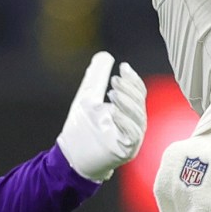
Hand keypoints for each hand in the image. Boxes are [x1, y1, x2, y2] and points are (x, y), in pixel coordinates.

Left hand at [55, 50, 148, 181]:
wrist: (70, 156)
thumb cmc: (80, 129)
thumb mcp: (88, 97)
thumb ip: (97, 77)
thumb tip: (106, 56)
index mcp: (127, 113)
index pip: (138, 93)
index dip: (133, 79)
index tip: (123, 67)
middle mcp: (133, 125)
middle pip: (141, 103)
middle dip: (129, 89)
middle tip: (114, 80)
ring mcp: (132, 140)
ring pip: (139, 118)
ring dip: (127, 103)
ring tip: (112, 93)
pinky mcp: (126, 151)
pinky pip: (133, 134)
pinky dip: (125, 121)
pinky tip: (113, 112)